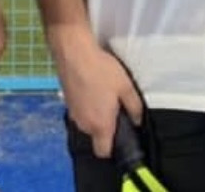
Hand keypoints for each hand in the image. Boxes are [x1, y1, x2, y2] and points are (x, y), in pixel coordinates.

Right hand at [49, 24, 142, 157]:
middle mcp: (84, 125)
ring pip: (87, 123)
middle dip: (106, 127)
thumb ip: (134, 107)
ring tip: (104, 94)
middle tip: (116, 108)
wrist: (74, 53)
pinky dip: (87, 105)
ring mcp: (73, 114)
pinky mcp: (67, 102)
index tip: (121, 133)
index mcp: (100, 126)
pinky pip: (80, 111)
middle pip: (96, 136)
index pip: (104, 152)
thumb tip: (137, 120)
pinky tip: (93, 87)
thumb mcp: (126, 86)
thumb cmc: (102, 71)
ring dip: (96, 115)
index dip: (113, 147)